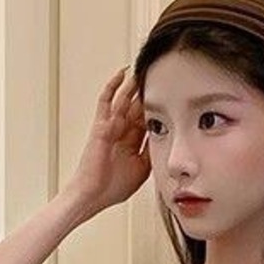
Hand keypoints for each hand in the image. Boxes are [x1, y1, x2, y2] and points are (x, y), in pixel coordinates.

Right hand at [64, 64, 151, 213]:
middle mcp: (121, 132)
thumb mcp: (142, 169)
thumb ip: (151, 151)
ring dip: (132, 84)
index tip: (172, 95)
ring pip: (123, 99)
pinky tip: (121, 73)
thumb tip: (166, 137)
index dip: (158, 107)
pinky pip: (106, 101)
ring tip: (143, 67)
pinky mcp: (100, 125)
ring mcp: (110, 127)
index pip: (146, 119)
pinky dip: (112, 86)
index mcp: (131, 143)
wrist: (92, 196)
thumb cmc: (111, 188)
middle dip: (146, 92)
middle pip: (136, 106)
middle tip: (159, 74)